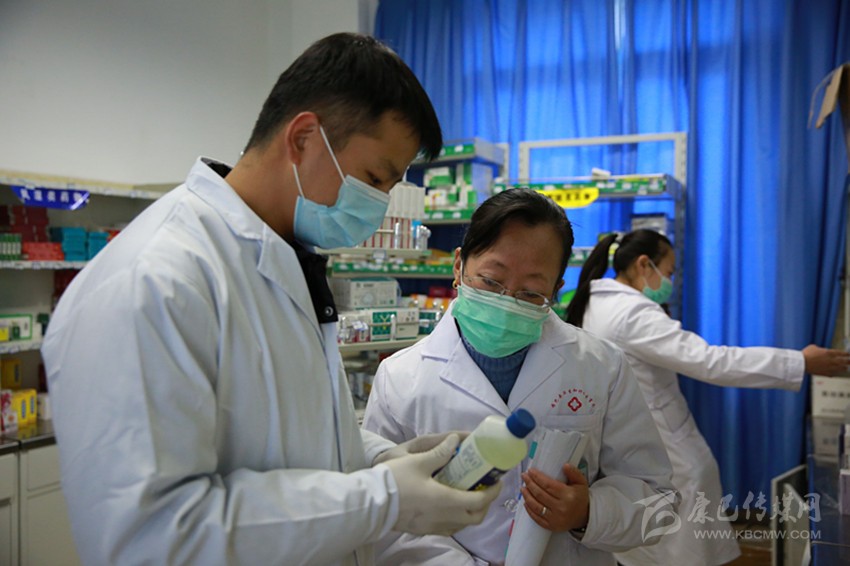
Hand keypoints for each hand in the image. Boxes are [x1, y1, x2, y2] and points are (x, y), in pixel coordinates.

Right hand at [380, 433, 501, 535]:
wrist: (370, 503)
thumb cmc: (394, 480)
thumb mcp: (418, 461)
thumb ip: (440, 452)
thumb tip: (455, 440)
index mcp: (446, 500)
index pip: (479, 501)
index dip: (492, 491)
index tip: (497, 480)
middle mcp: (443, 518)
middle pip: (475, 517)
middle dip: (485, 504)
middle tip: (484, 487)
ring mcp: (433, 527)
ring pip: (462, 524)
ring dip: (471, 511)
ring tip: (468, 494)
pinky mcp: (422, 530)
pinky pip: (448, 528)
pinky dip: (456, 518)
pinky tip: (449, 504)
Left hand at [521, 463, 588, 531]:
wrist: (584, 517)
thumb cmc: (580, 497)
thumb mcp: (581, 483)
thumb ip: (574, 472)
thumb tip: (564, 465)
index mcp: (568, 496)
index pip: (548, 485)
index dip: (537, 477)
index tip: (530, 471)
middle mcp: (561, 508)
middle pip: (540, 494)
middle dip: (529, 484)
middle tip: (524, 476)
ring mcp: (555, 519)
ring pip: (536, 506)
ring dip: (527, 496)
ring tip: (523, 488)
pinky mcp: (551, 526)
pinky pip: (537, 518)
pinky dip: (529, 510)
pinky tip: (525, 502)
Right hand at [803, 345, 849, 375]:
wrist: (802, 363)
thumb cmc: (806, 353)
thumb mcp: (813, 347)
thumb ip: (820, 349)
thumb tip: (821, 350)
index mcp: (829, 352)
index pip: (841, 353)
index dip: (845, 353)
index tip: (848, 354)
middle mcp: (831, 360)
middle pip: (843, 361)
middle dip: (848, 361)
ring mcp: (829, 367)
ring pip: (840, 368)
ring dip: (844, 368)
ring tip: (846, 368)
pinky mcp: (825, 373)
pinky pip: (832, 374)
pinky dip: (834, 374)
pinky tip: (834, 374)